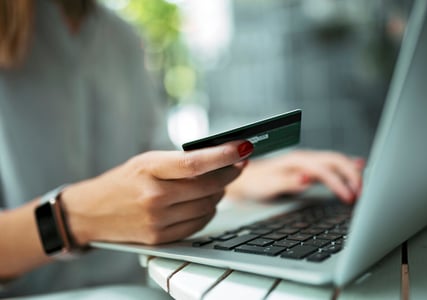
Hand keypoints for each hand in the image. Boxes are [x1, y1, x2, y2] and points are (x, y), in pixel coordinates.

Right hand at [61, 140, 253, 245]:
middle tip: (238, 163)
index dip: (224, 155)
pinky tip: (205, 201)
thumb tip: (220, 158)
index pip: (195, 163)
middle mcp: (153, 197)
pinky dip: (208, 211)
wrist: (93, 212)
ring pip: (208, 206)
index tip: (244, 147)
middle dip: (230, 173)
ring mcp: (157, 221)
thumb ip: (180, 161)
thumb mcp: (146, 161)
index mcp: (149, 169)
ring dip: (220, 192)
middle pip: (208, 186)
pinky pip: (199, 224)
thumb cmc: (123, 181)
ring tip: (218, 182)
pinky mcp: (161, 239)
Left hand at [226, 150, 363, 202]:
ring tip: (364, 187)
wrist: (244, 178)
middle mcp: (304, 159)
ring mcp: (307, 163)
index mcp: (296, 161)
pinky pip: (332, 167)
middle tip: (362, 193)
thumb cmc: (254, 182)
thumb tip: (307, 179)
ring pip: (336, 162)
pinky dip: (346, 169)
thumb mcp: (267, 185)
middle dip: (351, 175)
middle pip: (335, 160)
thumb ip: (287, 182)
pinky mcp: (309, 169)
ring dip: (351, 173)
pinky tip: (357, 169)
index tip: (349, 197)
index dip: (339, 182)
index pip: (324, 168)